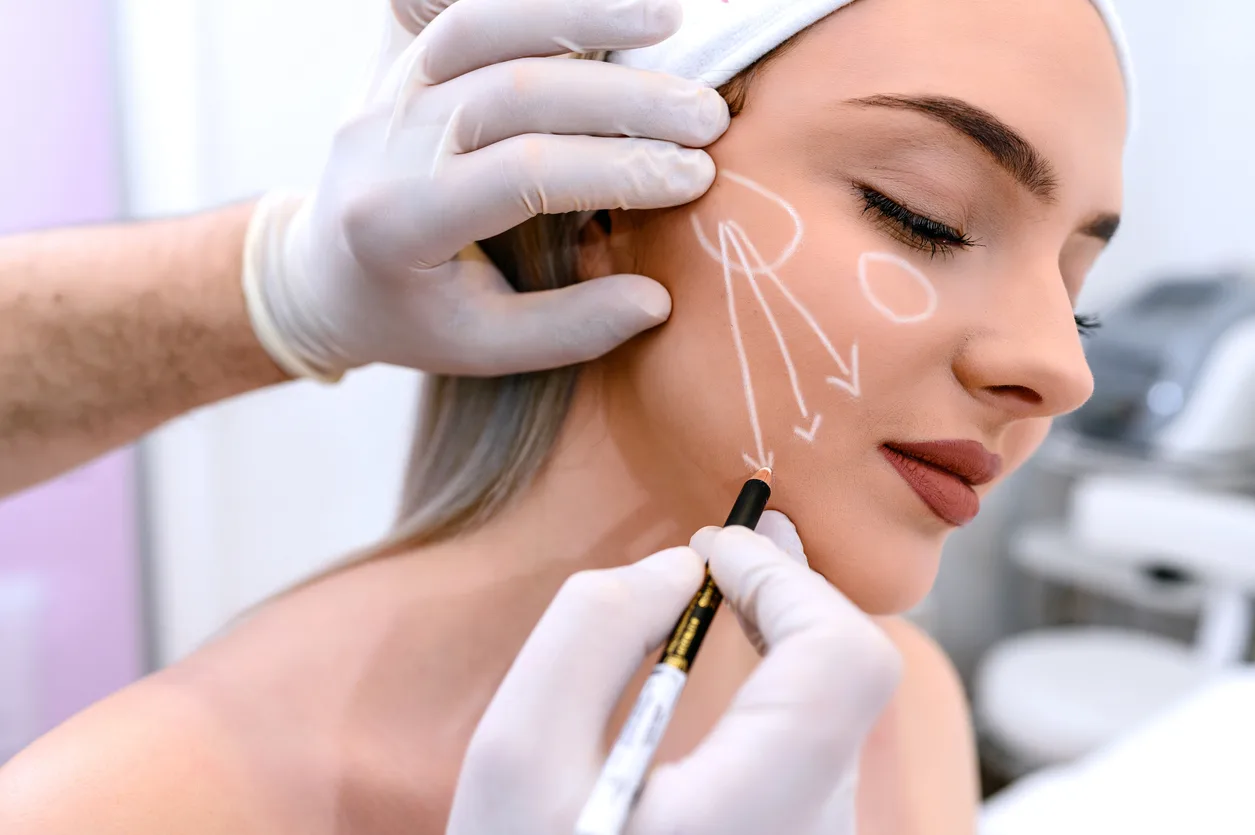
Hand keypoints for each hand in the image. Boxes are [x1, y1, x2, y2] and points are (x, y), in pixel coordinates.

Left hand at [242, 0, 729, 381]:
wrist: (320, 270)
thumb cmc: (407, 317)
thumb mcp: (478, 347)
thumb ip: (565, 330)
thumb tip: (655, 301)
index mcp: (397, 223)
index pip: (523, 176)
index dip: (617, 171)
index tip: (696, 179)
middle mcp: (382, 141)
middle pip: (513, 92)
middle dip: (623, 99)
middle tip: (708, 117)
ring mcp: (385, 88)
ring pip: (481, 23)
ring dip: (581, 14)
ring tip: (669, 19)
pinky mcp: (397, 57)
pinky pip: (457, 5)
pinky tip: (602, 2)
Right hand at [445, 512, 901, 834]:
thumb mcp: (516, 755)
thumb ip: (591, 633)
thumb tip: (676, 571)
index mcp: (760, 814)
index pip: (843, 661)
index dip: (787, 581)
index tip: (714, 548)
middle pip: (847, 681)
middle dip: (787, 594)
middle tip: (729, 545)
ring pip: (833, 717)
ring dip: (783, 638)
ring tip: (722, 591)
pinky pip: (811, 750)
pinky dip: (776, 689)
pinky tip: (726, 673)